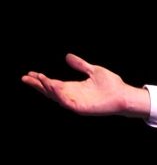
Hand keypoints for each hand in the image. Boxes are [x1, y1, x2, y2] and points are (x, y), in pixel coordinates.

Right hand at [21, 53, 150, 117]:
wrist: (124, 94)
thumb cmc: (111, 84)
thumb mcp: (93, 70)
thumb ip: (80, 64)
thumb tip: (67, 56)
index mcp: (73, 87)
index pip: (53, 83)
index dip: (41, 79)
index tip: (31, 73)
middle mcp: (72, 95)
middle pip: (50, 91)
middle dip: (38, 85)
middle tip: (25, 78)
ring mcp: (76, 102)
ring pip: (56, 96)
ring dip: (47, 88)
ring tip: (38, 79)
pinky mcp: (82, 108)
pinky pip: (67, 102)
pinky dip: (59, 95)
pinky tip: (53, 87)